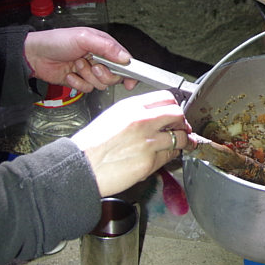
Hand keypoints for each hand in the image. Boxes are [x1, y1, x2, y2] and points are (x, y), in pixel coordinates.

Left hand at [24, 27, 137, 92]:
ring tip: (76, 65)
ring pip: (100, 84)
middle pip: (114, 75)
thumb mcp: (84, 38)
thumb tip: (125, 57)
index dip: (130, 71)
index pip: (124, 59)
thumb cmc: (57, 41)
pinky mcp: (79, 81)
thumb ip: (107, 47)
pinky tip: (70, 74)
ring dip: (87, 76)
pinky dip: (78, 83)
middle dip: (103, 73)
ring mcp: (89, 71)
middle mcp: (99, 59)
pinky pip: (87, 89)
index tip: (131, 81)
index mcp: (103, 46)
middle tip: (92, 66)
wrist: (35, 55)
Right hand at [71, 90, 193, 196]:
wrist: (81, 166)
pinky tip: (168, 155)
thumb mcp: (112, 116)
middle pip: (177, 114)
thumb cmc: (91, 144)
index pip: (166, 98)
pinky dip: (172, 155)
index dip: (175, 106)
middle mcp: (142, 121)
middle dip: (182, 122)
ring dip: (184, 140)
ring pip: (180, 137)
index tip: (176, 113)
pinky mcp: (150, 162)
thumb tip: (153, 116)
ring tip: (184, 143)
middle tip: (182, 128)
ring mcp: (148, 142)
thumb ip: (135, 114)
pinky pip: (170, 156)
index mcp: (132, 107)